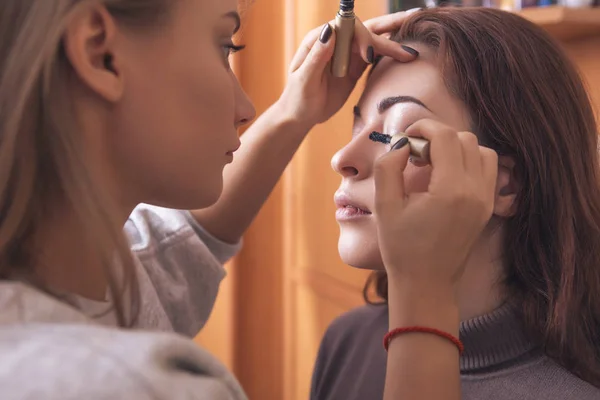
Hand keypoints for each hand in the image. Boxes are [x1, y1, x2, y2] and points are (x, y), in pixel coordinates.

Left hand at [275, 10, 419, 130]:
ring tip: (414, 43)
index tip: (368, 56)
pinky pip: (375, 58)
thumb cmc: (297, 99)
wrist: (300, 117)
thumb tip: (330, 31)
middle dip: (389, 24)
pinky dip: (390, 55)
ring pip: (373, 42)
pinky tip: (405, 54)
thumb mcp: (304, 80)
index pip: (346, 28)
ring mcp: (347, 55)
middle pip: (365, 28)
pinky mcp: (354, 69)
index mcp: (320, 39)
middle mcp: (336, 43)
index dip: (361, 37)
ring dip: (394, 40)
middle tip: (412, 18)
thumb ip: (317, 56)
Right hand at [373, 120, 497, 293]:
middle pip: (465, 139)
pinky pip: (487, 169)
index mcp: (451, 190)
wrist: (426, 284)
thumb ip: (388, 167)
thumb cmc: (401, 248)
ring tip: (432, 164)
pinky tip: (446, 175)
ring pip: (481, 150)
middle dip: (437, 137)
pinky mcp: (488, 208)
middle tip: (415, 155)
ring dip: (456, 147)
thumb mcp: (385, 206)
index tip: (406, 139)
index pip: (446, 137)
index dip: (423, 128)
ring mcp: (486, 200)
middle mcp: (475, 192)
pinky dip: (468, 162)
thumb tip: (402, 145)